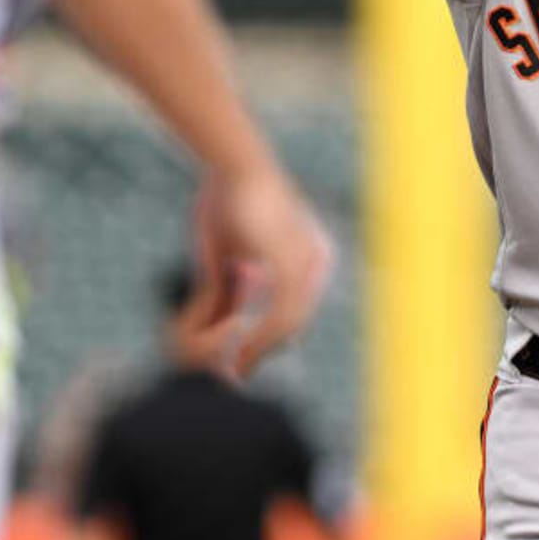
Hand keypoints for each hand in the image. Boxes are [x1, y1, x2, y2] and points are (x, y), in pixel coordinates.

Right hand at [188, 166, 334, 375]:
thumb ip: (230, 292)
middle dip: (260, 354)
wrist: (231, 164)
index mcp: (308, 259)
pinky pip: (277, 316)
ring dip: (255, 350)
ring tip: (231, 367)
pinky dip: (256, 337)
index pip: (293, 314)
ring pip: (286, 327)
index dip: (265, 343)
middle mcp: (317, 263)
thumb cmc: (226, 201)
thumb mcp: (227, 257)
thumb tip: (222, 329)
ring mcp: (308, 263)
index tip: (239, 367)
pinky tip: (236, 349)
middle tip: (234, 376)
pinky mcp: (291, 264)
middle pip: (293, 327)